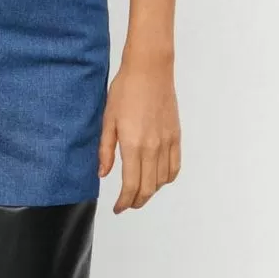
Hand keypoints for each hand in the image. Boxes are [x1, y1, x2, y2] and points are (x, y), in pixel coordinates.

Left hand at [98, 56, 180, 211]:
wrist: (150, 70)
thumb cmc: (125, 90)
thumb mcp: (108, 120)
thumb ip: (105, 150)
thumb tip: (102, 174)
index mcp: (133, 144)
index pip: (131, 185)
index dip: (124, 202)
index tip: (117, 207)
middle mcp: (153, 147)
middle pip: (148, 188)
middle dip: (137, 201)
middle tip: (126, 204)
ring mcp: (167, 142)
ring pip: (162, 180)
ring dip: (151, 191)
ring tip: (139, 192)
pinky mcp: (176, 136)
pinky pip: (175, 166)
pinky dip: (166, 179)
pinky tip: (157, 179)